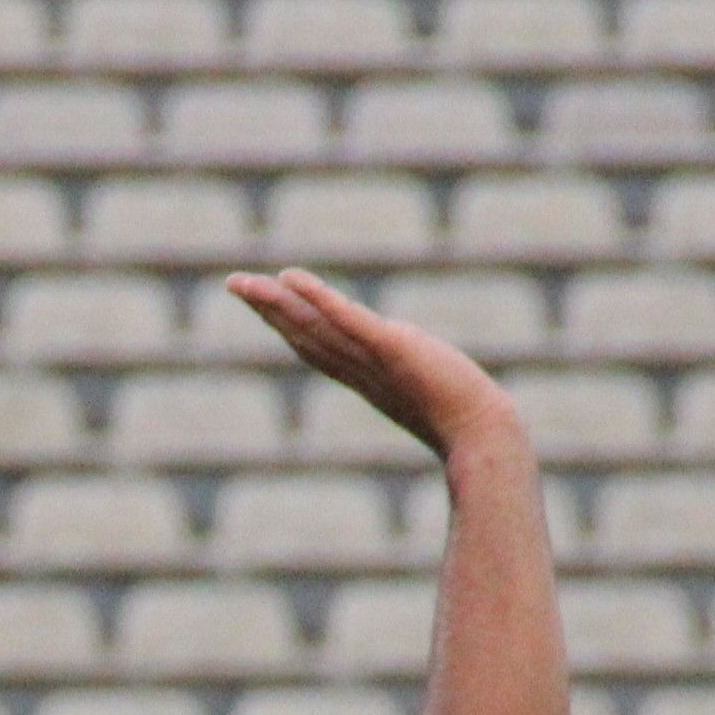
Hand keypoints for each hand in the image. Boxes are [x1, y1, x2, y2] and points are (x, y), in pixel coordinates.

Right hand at [227, 267, 523, 461]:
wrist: (482, 435)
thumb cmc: (467, 424)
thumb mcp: (433, 397)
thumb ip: (422, 390)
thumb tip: (427, 387)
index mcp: (365, 378)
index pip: (317, 346)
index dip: (287, 324)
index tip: (264, 302)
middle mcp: (359, 369)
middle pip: (303, 335)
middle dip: (267, 309)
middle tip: (233, 283)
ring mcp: (370, 359)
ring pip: (313, 326)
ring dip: (277, 303)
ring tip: (245, 282)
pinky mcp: (390, 346)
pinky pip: (346, 320)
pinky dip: (317, 298)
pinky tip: (291, 278)